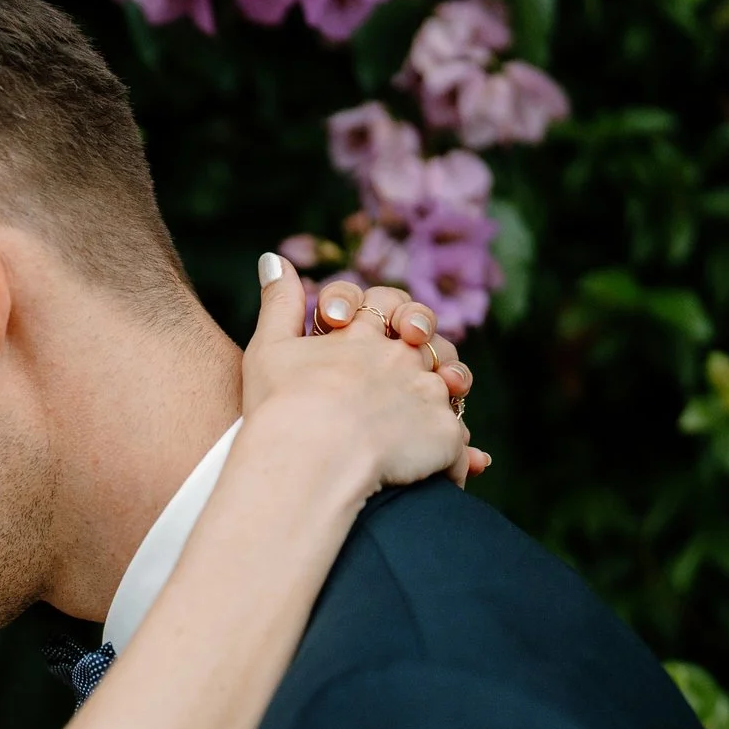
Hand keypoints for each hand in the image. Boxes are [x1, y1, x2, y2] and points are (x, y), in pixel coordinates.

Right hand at [241, 255, 483, 493]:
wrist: (313, 455)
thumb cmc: (282, 405)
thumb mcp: (269, 347)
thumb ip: (280, 302)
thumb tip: (274, 259)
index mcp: (363, 334)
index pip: (383, 303)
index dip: (381, 310)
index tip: (356, 329)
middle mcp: (403, 357)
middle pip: (426, 338)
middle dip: (423, 344)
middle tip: (410, 357)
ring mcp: (428, 393)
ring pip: (450, 383)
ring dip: (445, 392)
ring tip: (432, 413)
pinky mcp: (445, 435)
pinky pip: (459, 443)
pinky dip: (459, 455)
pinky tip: (452, 469)